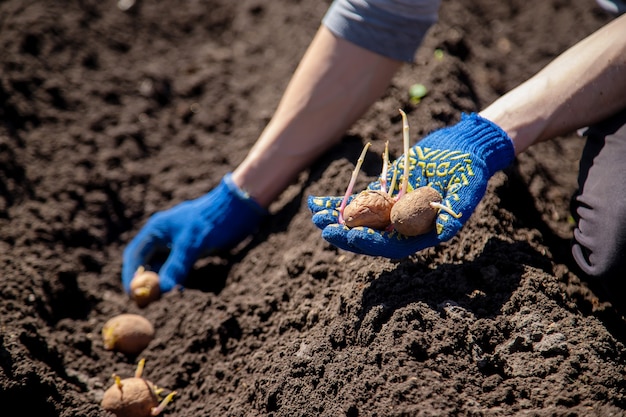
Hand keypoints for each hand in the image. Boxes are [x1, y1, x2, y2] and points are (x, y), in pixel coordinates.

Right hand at [122, 173, 266, 292]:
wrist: (239, 207)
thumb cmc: (213, 220)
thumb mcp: (193, 244)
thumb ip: (177, 266)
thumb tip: (164, 290)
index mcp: (156, 229)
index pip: (135, 255)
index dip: (131, 276)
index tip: (132, 295)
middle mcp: (163, 236)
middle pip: (146, 263)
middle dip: (144, 282)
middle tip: (145, 303)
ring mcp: (177, 243)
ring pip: (162, 266)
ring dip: (160, 282)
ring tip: (160, 300)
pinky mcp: (190, 249)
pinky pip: (176, 267)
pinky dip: (175, 278)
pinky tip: (178, 290)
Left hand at [308, 113, 514, 257]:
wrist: (464, 149)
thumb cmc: (469, 171)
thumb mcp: (467, 190)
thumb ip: (457, 212)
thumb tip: (446, 233)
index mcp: (420, 234)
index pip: (391, 247)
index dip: (371, 244)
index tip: (352, 236)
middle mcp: (402, 227)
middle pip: (369, 238)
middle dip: (345, 235)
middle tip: (323, 228)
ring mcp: (390, 211)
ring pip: (358, 221)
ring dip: (335, 220)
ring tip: (314, 215)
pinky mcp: (382, 195)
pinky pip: (356, 202)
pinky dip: (336, 202)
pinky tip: (316, 202)